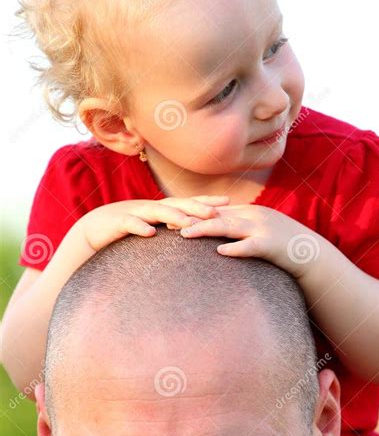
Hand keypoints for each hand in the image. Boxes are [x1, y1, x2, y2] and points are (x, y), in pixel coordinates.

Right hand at [79, 196, 229, 251]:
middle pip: (176, 204)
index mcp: (160, 209)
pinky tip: (150, 233)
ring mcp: (134, 214)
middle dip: (196, 207)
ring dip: (174, 217)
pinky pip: (130, 225)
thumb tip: (197, 235)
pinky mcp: (117, 224)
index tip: (229, 201)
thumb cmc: (127, 232)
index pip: (187, 203)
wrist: (93, 230)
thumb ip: (171, 230)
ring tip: (189, 223)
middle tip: (216, 213)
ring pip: (157, 212)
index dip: (206, 201)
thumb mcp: (153, 229)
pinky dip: (139, 228)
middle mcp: (150, 208)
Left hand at [180, 204, 321, 278]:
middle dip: (190, 218)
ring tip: (184, 235)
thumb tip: (213, 236)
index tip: (169, 216)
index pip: (214, 209)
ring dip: (205, 230)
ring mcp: (262, 229)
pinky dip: (236, 249)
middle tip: (167, 223)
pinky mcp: (271, 245)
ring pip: (229, 227)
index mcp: (247, 212)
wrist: (311, 254)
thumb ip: (236, 231)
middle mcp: (252, 216)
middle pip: (216, 215)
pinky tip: (220, 252)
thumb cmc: (281, 247)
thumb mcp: (257, 233)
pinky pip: (251, 246)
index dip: (191, 212)